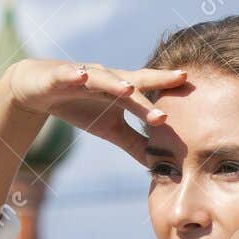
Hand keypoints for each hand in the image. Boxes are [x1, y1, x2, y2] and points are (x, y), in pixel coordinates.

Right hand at [4, 59, 187, 164]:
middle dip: (155, 81)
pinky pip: (69, 75)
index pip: (150, 92)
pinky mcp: (61, 76)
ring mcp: (85, 75)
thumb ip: (135, 143)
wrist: (40, 90)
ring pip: (103, 78)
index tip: (198, 90)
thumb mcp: (110, 128)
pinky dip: (76, 76)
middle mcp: (108, 79)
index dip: (171, 90)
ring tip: (131, 88)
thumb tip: (158, 163)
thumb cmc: (81, 106)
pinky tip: (82, 76)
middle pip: (134, 79)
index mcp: (122, 92)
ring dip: (117, 83)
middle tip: (180, 79)